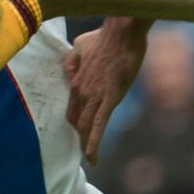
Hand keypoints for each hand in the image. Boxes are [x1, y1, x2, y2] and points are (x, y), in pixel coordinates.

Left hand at [63, 22, 148, 165]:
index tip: (79, 130)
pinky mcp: (109, 99)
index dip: (75, 121)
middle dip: (80, 136)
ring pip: (85, 127)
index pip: (71, 108)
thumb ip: (73, 60)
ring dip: (86, 145)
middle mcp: (80, 91)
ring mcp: (94, 96)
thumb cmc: (104, 37)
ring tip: (89, 159)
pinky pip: (98, 126)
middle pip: (76, 121)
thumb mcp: (79, 45)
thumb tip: (71, 70)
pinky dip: (93, 144)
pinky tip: (92, 158)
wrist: (122, 33)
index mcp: (74, 79)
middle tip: (84, 149)